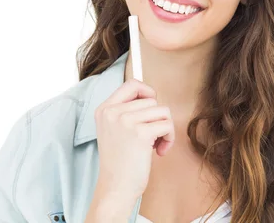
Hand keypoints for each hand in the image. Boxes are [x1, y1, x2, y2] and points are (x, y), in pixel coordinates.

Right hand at [94, 78, 175, 199]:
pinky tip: (159, 152)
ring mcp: (125, 121)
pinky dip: (169, 139)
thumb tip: (152, 96)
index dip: (147, 91)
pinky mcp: (140, 133)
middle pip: (151, 99)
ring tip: (156, 145)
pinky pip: (167, 124)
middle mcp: (112, 112)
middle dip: (158, 118)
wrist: (115, 188)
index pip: (131, 84)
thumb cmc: (120, 162)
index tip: (151, 109)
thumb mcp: (114, 130)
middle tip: (153, 137)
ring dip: (165, 129)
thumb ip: (126, 111)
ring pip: (162, 111)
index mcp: (104, 109)